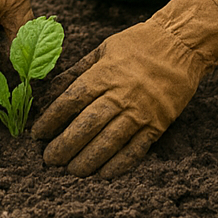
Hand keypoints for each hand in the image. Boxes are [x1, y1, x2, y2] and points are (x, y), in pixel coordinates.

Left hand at [31, 0, 217, 177]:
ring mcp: (140, 111)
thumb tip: (50, 90)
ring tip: (72, 171)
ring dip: (87, 160)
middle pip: (86, 126)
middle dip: (64, 146)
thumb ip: (77, 70)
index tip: (37, 134)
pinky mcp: (157, 124)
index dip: (51, 119)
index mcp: (105, 73)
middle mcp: (121, 94)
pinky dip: (119, 165)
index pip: (71, 100)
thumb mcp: (104, 49)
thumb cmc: (139, 44)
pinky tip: (104, 174)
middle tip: (49, 160)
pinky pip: (136, 150)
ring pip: (108, 143)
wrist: (181, 44)